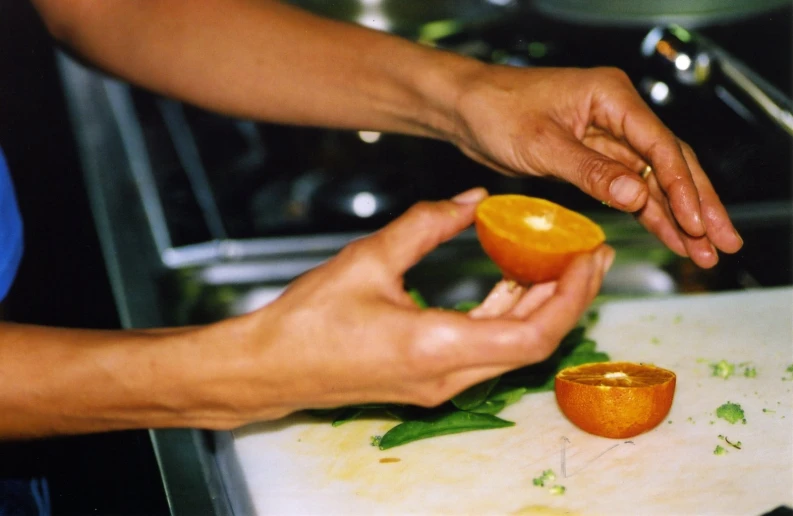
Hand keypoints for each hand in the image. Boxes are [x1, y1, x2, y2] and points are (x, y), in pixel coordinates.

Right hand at [218, 188, 613, 424]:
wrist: (268, 368)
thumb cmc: (307, 321)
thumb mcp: (368, 258)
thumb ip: (426, 225)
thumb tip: (470, 200)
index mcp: (435, 347)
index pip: (533, 334)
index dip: (570, 296)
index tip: (588, 258)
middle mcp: (446, 376)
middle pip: (534, 344)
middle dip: (569, 298)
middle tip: (589, 254)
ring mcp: (439, 384)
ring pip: (511, 348)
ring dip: (539, 306)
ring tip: (559, 261)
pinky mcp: (428, 379)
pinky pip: (485, 349)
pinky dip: (506, 316)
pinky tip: (510, 281)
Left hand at [451, 66, 742, 267]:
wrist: (465, 109)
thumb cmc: (496, 109)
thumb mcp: (542, 143)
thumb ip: (590, 170)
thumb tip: (636, 195)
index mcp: (611, 96)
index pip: (660, 146)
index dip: (682, 188)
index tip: (698, 223)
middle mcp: (616, 114)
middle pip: (670, 163)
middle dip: (698, 205)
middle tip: (723, 243)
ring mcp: (605, 137)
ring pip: (652, 180)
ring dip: (676, 216)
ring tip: (702, 251)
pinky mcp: (591, 158)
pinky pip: (627, 188)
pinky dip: (645, 213)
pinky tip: (667, 235)